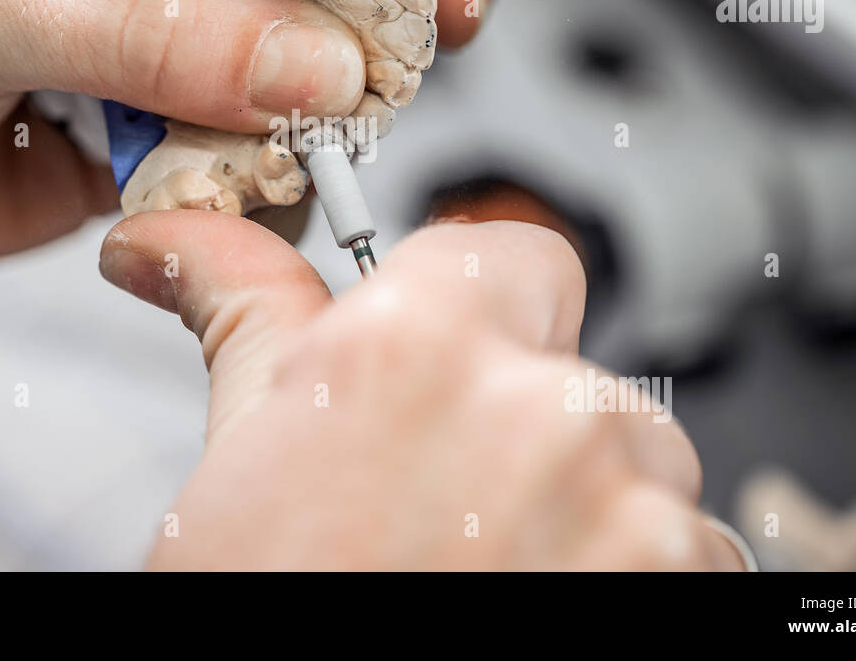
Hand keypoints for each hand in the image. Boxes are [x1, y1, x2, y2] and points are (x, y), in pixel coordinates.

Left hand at [0, 0, 505, 315]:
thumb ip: (149, 20)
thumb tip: (316, 62)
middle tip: (437, 6)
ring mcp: (161, 2)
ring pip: (314, 11)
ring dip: (358, 57)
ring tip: (369, 98)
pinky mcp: (158, 104)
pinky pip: (259, 118)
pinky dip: (284, 147)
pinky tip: (276, 163)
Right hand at [100, 214, 745, 569]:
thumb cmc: (270, 611)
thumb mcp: (240, 464)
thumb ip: (246, 314)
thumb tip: (168, 243)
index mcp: (416, 349)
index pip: (506, 253)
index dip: (475, 306)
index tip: (452, 360)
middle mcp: (543, 408)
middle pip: (568, 368)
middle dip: (519, 422)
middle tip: (439, 506)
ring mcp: (631, 505)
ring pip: (633, 462)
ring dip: (583, 503)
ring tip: (483, 574)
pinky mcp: (687, 578)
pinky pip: (685, 542)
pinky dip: (630, 570)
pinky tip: (535, 600)